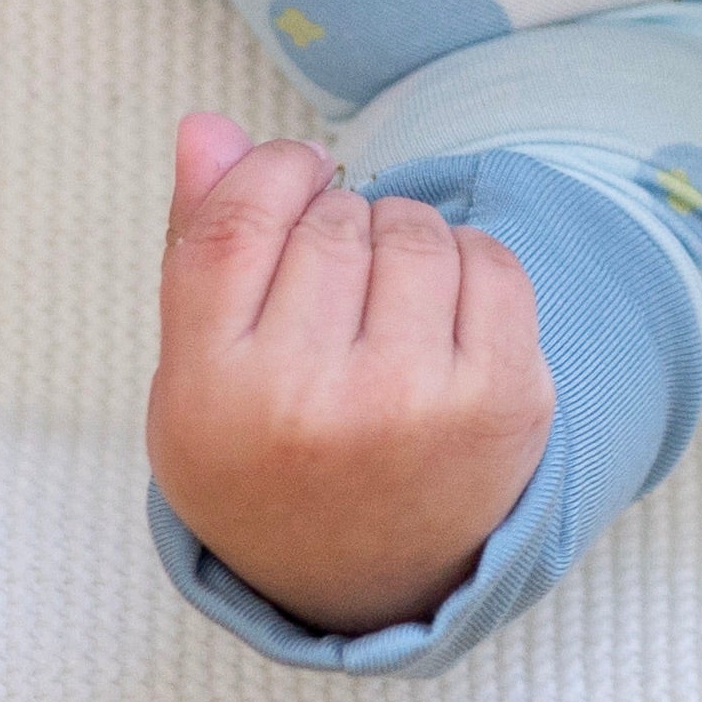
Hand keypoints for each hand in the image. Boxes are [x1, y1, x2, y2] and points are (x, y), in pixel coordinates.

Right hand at [148, 114, 553, 636]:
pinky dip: (472, 264)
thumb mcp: (199, 373)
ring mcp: (412, 404)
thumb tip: (206, 124)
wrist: (372, 576)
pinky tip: (445, 317)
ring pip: (418, 230)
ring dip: (408, 238)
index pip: (237, 223)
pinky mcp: (501, 397)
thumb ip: (199, 243)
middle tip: (338, 288)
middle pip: (335, 220)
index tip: (296, 174)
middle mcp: (308, 406)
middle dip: (342, 222)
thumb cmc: (272, 453)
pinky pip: (493, 259)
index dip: (274, 172)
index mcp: (210, 399)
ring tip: (388, 304)